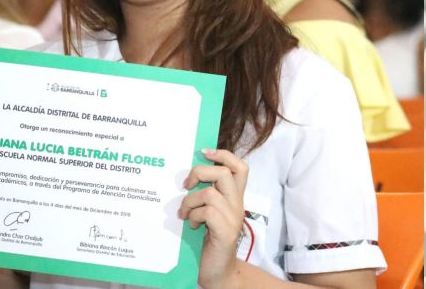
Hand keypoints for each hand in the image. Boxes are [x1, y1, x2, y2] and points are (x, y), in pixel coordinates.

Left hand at [181, 148, 247, 288]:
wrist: (218, 273)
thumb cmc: (209, 242)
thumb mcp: (209, 214)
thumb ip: (206, 197)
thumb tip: (187, 178)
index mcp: (235, 198)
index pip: (240, 167)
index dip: (223, 155)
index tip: (204, 152)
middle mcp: (237, 204)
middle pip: (224, 173)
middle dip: (200, 173)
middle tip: (186, 185)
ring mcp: (233, 217)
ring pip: (210, 193)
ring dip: (190, 201)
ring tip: (185, 214)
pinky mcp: (226, 231)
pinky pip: (207, 212)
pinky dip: (194, 216)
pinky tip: (192, 226)